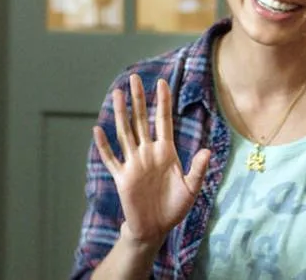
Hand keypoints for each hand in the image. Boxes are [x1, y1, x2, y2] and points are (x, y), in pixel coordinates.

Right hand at [93, 74, 210, 245]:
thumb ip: (198, 169)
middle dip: (138, 99)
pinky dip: (104, 145)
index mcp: (166, 151)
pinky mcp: (122, 177)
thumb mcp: (191, 188)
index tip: (162, 82)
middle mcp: (148, 152)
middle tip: (134, 78)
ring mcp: (134, 163)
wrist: (156, 228)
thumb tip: (207, 151)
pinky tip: (98, 129)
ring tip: (117, 93)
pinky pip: (111, 158)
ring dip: (121, 113)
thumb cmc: (175, 207)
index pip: (163, 120)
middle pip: (141, 120)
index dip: (162, 102)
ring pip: (125, 132)